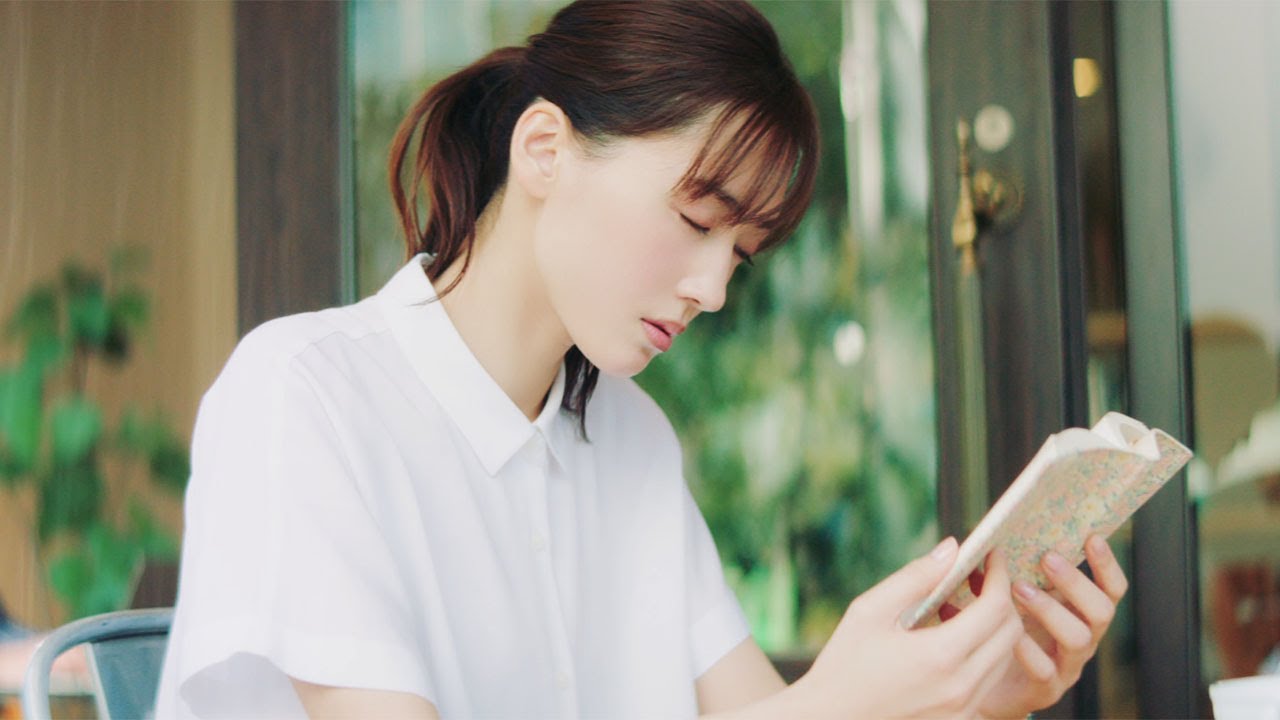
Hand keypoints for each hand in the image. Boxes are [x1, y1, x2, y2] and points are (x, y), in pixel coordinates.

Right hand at [792, 538, 1023, 718]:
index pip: (996, 608)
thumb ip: (915, 577)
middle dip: (1003, 597)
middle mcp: (960, 687)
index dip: (999, 575)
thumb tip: (952, 548)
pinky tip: (953, 639)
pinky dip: (983, 652)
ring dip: (995, 626)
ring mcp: (963, 709)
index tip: (991, 555)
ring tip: (963, 606)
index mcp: (939, 656)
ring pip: (1005, 657)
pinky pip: (989, 680)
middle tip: (979, 576)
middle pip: (1011, 632)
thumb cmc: (844, 663)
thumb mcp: (869, 611)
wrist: (830, 719)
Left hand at [978, 535, 1127, 717]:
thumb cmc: (999, 630)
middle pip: (1102, 612)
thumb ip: (1009, 573)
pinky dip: (1029, 649)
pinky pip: (1045, 670)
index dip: (1107, 565)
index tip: (1092, 537)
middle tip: (1047, 557)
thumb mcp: (1008, 597)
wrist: (981, 683)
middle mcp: (1082, 639)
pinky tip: (1010, 633)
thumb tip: (993, 544)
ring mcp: (1067, 667)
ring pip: (1078, 638)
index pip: (1111, 590)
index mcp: (1079, 613)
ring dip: (1051, 609)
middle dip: (1076, 582)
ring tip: (1019, 588)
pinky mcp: (1045, 691)